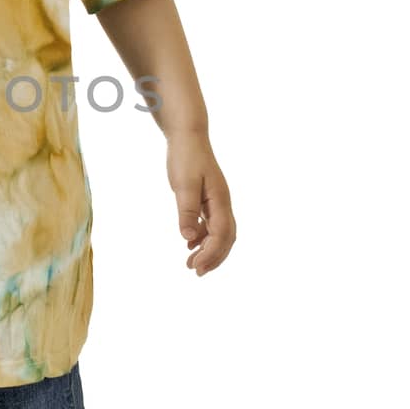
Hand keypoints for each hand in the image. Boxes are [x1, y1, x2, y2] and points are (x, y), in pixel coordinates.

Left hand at [166, 132, 235, 276]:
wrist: (188, 136)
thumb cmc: (186, 158)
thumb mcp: (183, 185)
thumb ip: (187, 211)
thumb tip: (188, 239)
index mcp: (220, 201)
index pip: (221, 235)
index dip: (210, 254)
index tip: (195, 267)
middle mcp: (223, 203)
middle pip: (226, 238)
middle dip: (214, 258)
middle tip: (196, 272)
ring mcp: (217, 201)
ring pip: (221, 233)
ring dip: (209, 250)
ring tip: (190, 263)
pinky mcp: (209, 198)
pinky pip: (212, 224)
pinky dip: (204, 238)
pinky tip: (190, 244)